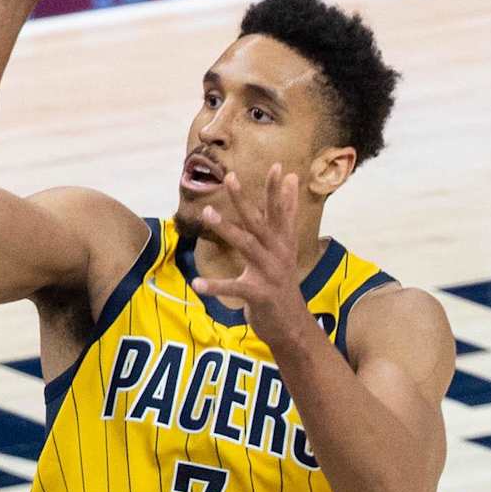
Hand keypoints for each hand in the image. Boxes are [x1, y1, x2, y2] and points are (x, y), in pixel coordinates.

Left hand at [191, 165, 310, 347]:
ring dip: (226, 229)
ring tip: (206, 213)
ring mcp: (269, 274)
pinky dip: (215, 286)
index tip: (278, 165)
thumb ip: (287, 214)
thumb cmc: (282, 281)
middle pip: (259, 222)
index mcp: (283, 242)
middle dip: (244, 199)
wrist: (291, 326)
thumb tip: (294, 178)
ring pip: (246, 246)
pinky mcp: (259, 295)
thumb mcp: (286, 246)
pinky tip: (196, 284)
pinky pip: (234, 288)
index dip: (278, 189)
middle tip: (230, 177)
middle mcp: (278, 254)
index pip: (281, 211)